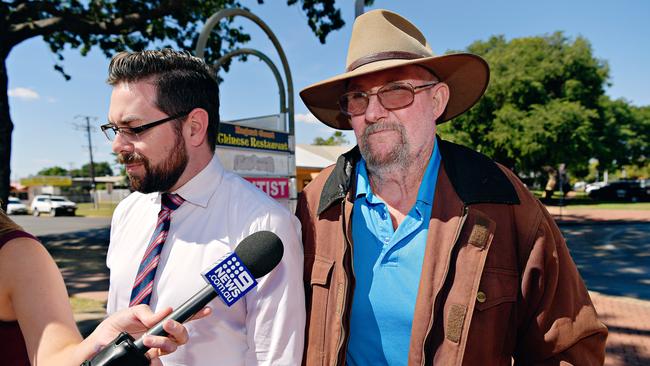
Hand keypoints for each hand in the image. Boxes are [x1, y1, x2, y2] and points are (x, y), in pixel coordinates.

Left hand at [88, 305, 210, 363]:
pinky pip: (159, 362)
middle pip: (182, 336)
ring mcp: (156, 350)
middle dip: (178, 329)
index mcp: (160, 322)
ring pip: (172, 348)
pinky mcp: (147, 360)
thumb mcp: (130, 313)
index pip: (182, 319)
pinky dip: (156, 360)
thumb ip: (147, 312)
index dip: (196, 315)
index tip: (206, 310)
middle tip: (166, 324)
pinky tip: (150, 356)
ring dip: (163, 342)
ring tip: (147, 338)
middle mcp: (162, 337)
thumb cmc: (115, 326)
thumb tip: (166, 312)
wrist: (97, 343)